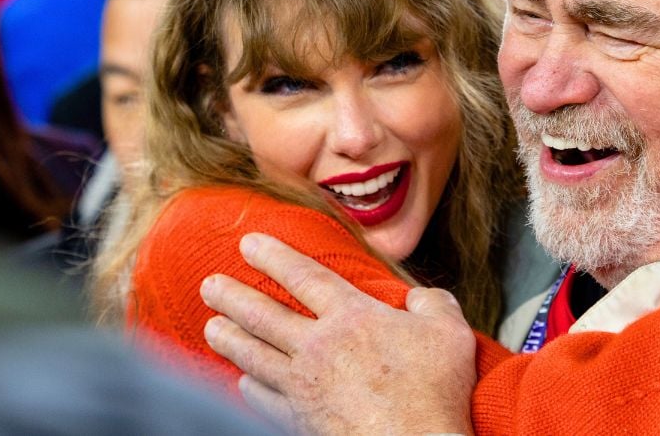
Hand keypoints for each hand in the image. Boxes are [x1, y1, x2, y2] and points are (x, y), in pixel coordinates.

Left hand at [200, 233, 476, 435]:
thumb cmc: (435, 393)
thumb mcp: (450, 333)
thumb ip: (433, 304)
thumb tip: (420, 298)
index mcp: (352, 317)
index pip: (303, 276)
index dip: (273, 256)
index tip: (247, 242)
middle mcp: (319, 346)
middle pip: (263, 314)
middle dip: (232, 295)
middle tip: (209, 283)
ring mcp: (303, 385)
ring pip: (253, 354)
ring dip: (228, 338)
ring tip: (211, 326)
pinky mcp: (298, 420)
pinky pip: (262, 397)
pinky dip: (247, 385)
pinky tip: (241, 380)